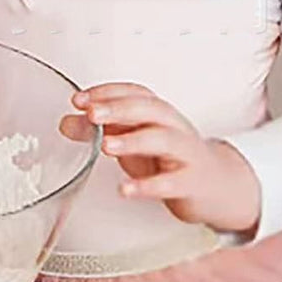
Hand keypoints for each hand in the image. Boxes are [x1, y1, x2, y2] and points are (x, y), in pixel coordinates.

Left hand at [59, 82, 261, 233]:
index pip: (133, 92)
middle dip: (118, 108)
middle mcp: (172, 126)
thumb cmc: (168, 157)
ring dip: (133, 141)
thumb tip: (65, 122)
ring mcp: (184, 152)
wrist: (216, 185)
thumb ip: (99, 130)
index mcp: (156, 112)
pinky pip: (171, 182)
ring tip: (105, 146)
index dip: (106, 92)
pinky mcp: (192, 181)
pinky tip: (125, 190)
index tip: (79, 99)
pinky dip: (148, 185)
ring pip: (163, 139)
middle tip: (91, 114)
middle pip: (148, 108)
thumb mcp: (131, 141)